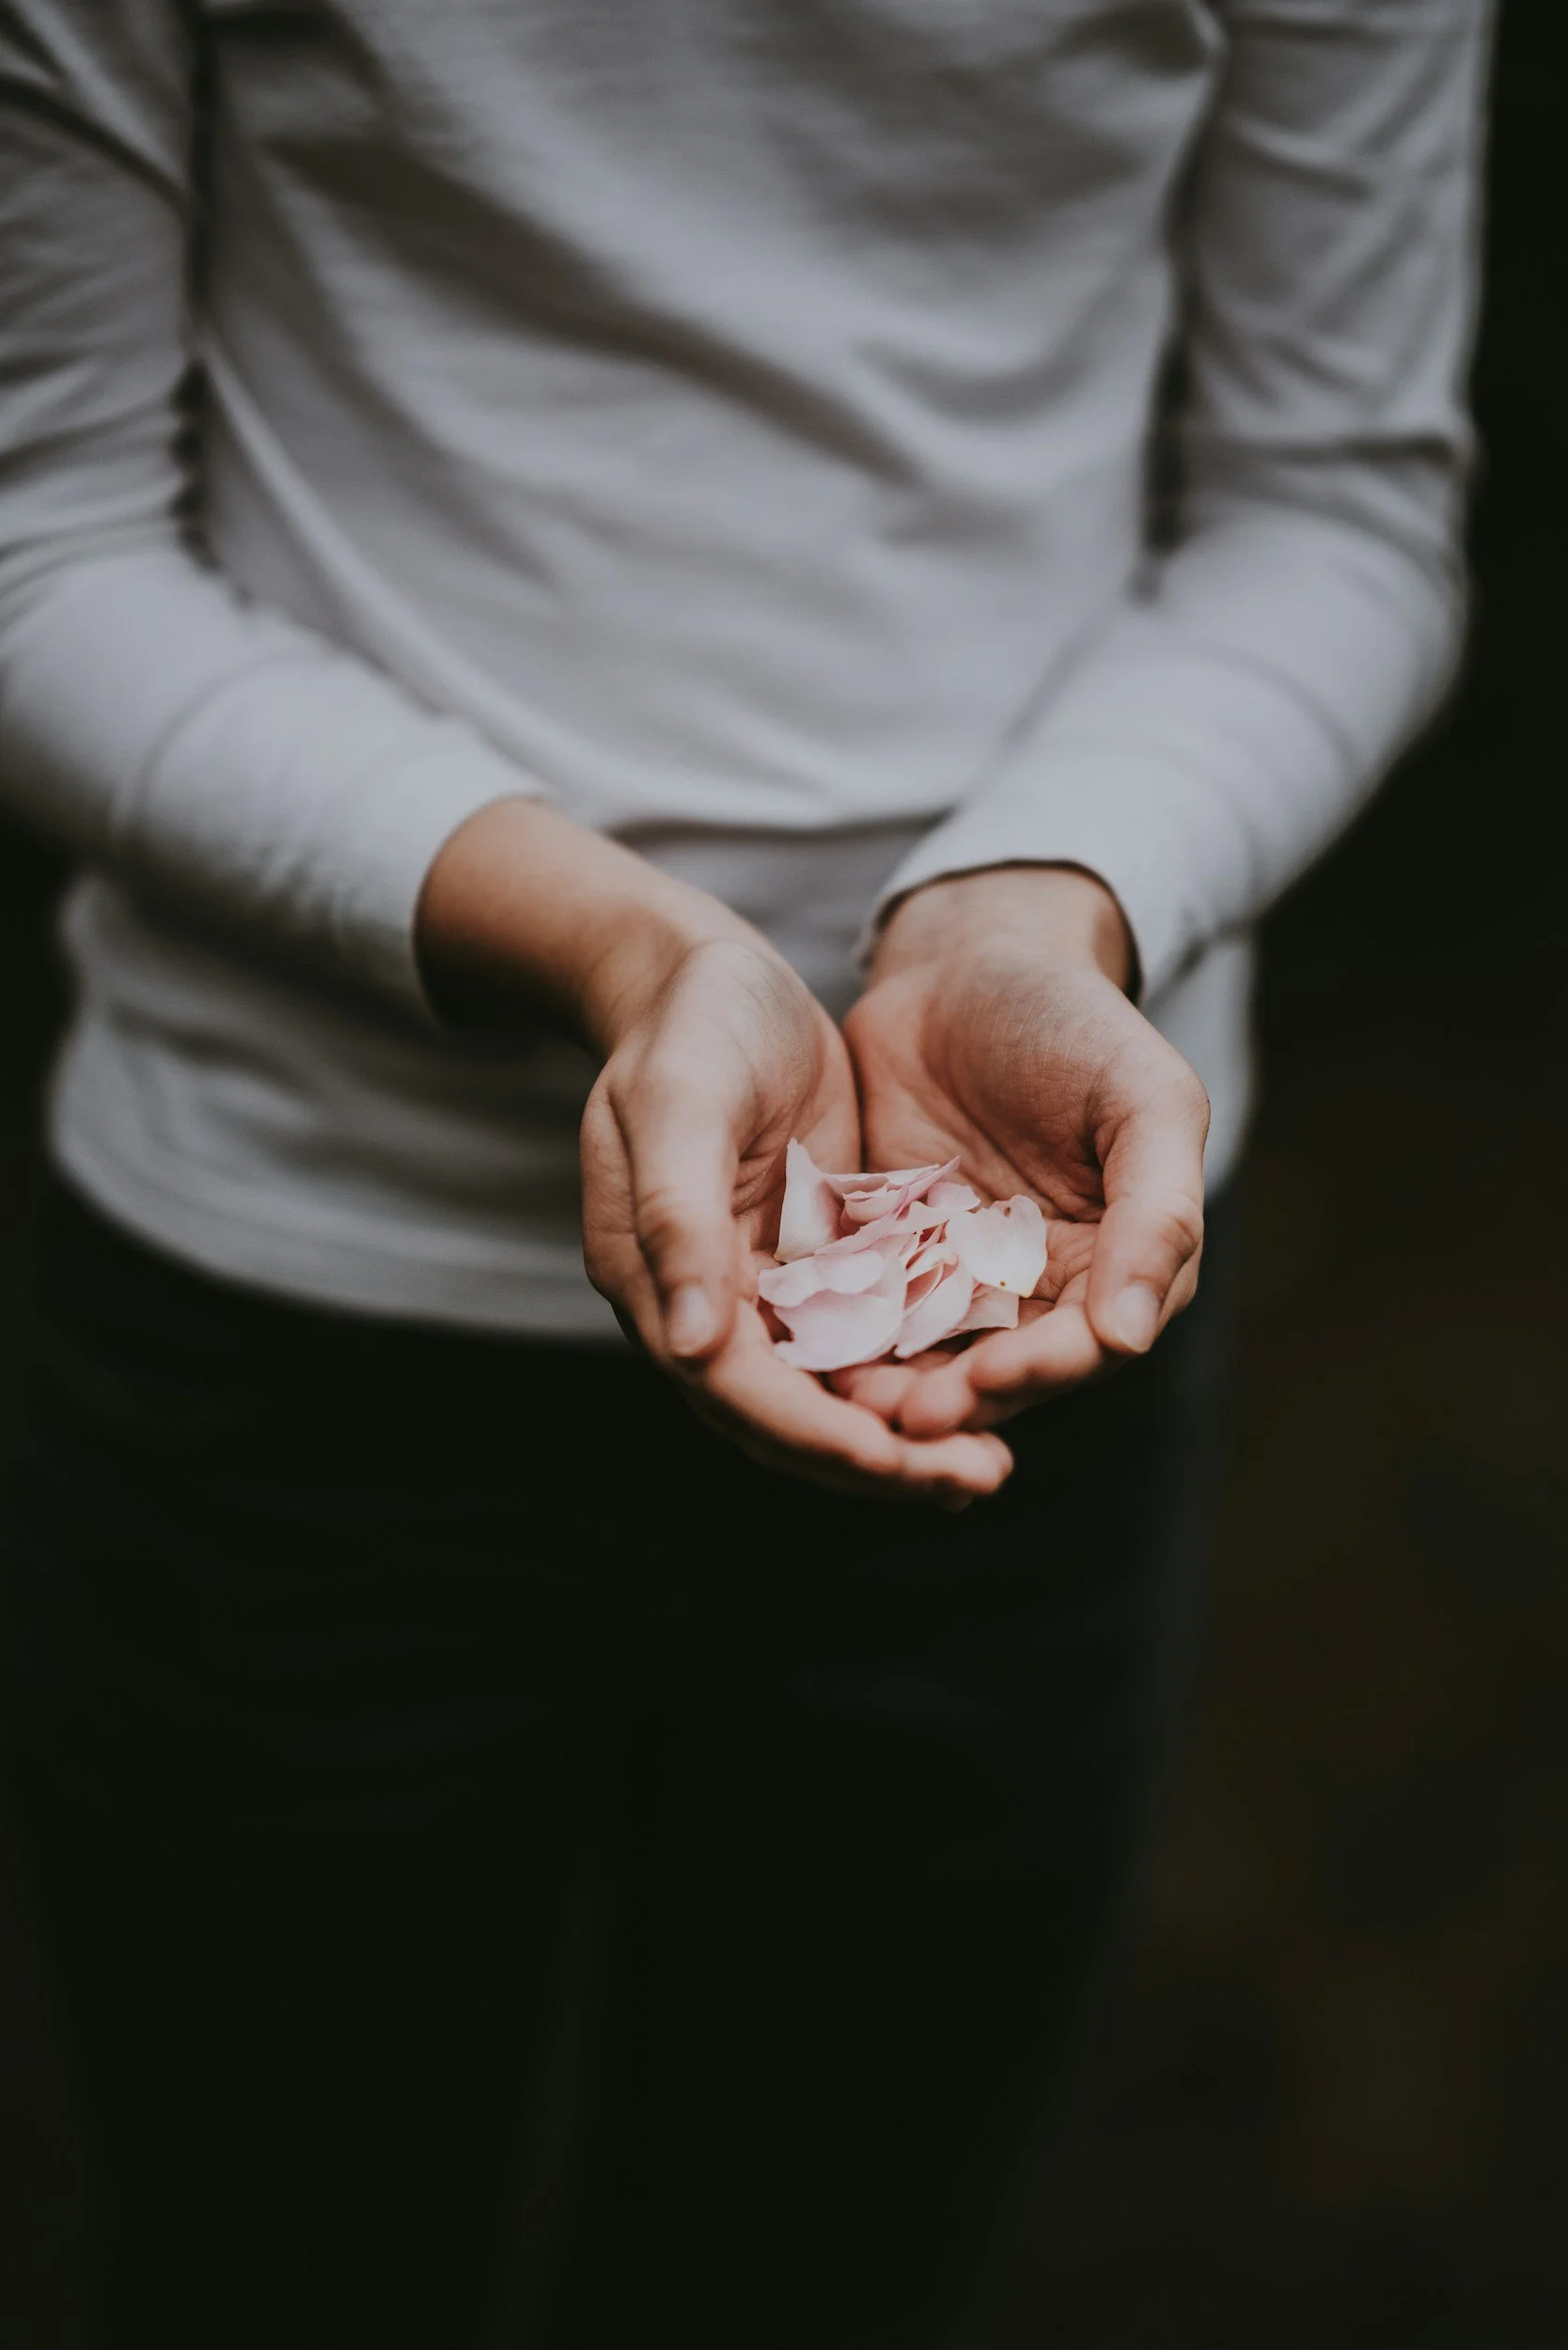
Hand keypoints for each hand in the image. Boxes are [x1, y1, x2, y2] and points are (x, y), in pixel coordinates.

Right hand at [418, 799, 1011, 1502]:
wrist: (706, 973)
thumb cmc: (687, 1026)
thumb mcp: (678, 1103)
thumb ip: (677, 1220)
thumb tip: (696, 1349)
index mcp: (658, 1280)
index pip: (737, 1389)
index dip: (814, 1433)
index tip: (893, 1459)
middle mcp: (711, 1304)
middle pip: (795, 1412)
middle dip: (881, 1458)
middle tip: (978, 1477)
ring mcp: (767, 1287)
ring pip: (840, 1387)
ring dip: (911, 1430)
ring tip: (992, 1461)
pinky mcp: (818, 1260)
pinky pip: (873, 1334)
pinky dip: (923, 1367)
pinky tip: (997, 1381)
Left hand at [839, 866, 1208, 1436]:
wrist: (965, 963)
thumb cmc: (1075, 1021)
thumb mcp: (1143, 1099)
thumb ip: (1157, 1214)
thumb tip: (1132, 1336)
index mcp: (1118, 1265)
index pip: (1088, 1346)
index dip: (1043, 1371)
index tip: (991, 1380)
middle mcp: (1038, 1290)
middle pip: (1002, 1372)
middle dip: (956, 1401)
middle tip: (902, 1418)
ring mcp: (955, 1277)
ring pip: (927, 1356)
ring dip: (891, 1388)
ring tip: (847, 1403)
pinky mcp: (882, 1255)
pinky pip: (861, 1308)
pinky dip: (838, 1335)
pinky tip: (800, 1349)